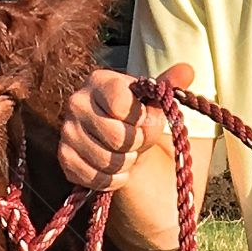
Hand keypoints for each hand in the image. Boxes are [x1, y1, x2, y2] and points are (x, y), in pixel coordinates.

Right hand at [58, 63, 193, 191]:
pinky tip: (117, 169)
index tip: (149, 118)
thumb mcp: (157, 100)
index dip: (144, 118)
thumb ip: (170, 85)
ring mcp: (68, 131)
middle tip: (141, 141)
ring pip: (106, 160)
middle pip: (116, 136)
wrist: (124, 145)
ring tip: (129, 153)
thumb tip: (187, 71)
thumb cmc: (142, 119)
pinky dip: (113, 179)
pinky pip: (95, 178)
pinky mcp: (64, 159)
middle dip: (138, 144)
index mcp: (100, 81)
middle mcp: (77, 102)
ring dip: (127, 163)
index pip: (122, 105)